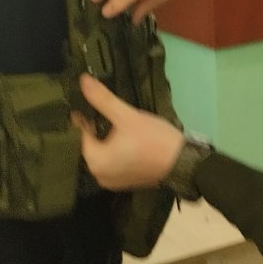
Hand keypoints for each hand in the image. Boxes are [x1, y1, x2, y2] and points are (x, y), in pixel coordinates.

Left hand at [75, 74, 184, 189]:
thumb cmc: (153, 139)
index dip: (85, 116)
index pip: (81, 133)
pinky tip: (127, 140)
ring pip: (103, 153)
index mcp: (94, 161)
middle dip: (97, 128)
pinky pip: (113, 162)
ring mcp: (112, 181)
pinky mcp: (124, 182)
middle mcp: (98, 175)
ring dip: (107, 139)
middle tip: (107, 112)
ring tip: (117, 124)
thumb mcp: (127, 116)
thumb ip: (103, 99)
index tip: (89, 103)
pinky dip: (117, 151)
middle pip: (91, 145)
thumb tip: (83, 81)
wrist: (182, 162)